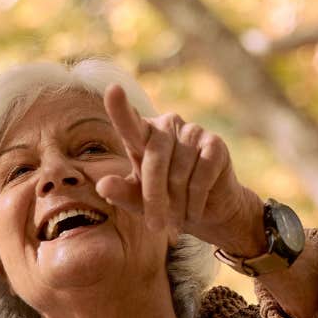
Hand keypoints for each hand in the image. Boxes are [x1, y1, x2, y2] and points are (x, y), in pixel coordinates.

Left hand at [95, 83, 265, 259]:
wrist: (207, 212)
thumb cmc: (165, 203)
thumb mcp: (138, 202)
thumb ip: (120, 192)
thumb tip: (102, 184)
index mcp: (143, 135)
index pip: (130, 123)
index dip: (120, 108)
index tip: (112, 90)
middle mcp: (167, 125)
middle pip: (154, 162)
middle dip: (153, 199)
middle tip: (155, 228)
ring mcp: (193, 131)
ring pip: (178, 175)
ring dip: (177, 205)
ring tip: (179, 218)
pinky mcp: (215, 144)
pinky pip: (200, 178)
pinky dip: (195, 202)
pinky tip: (196, 210)